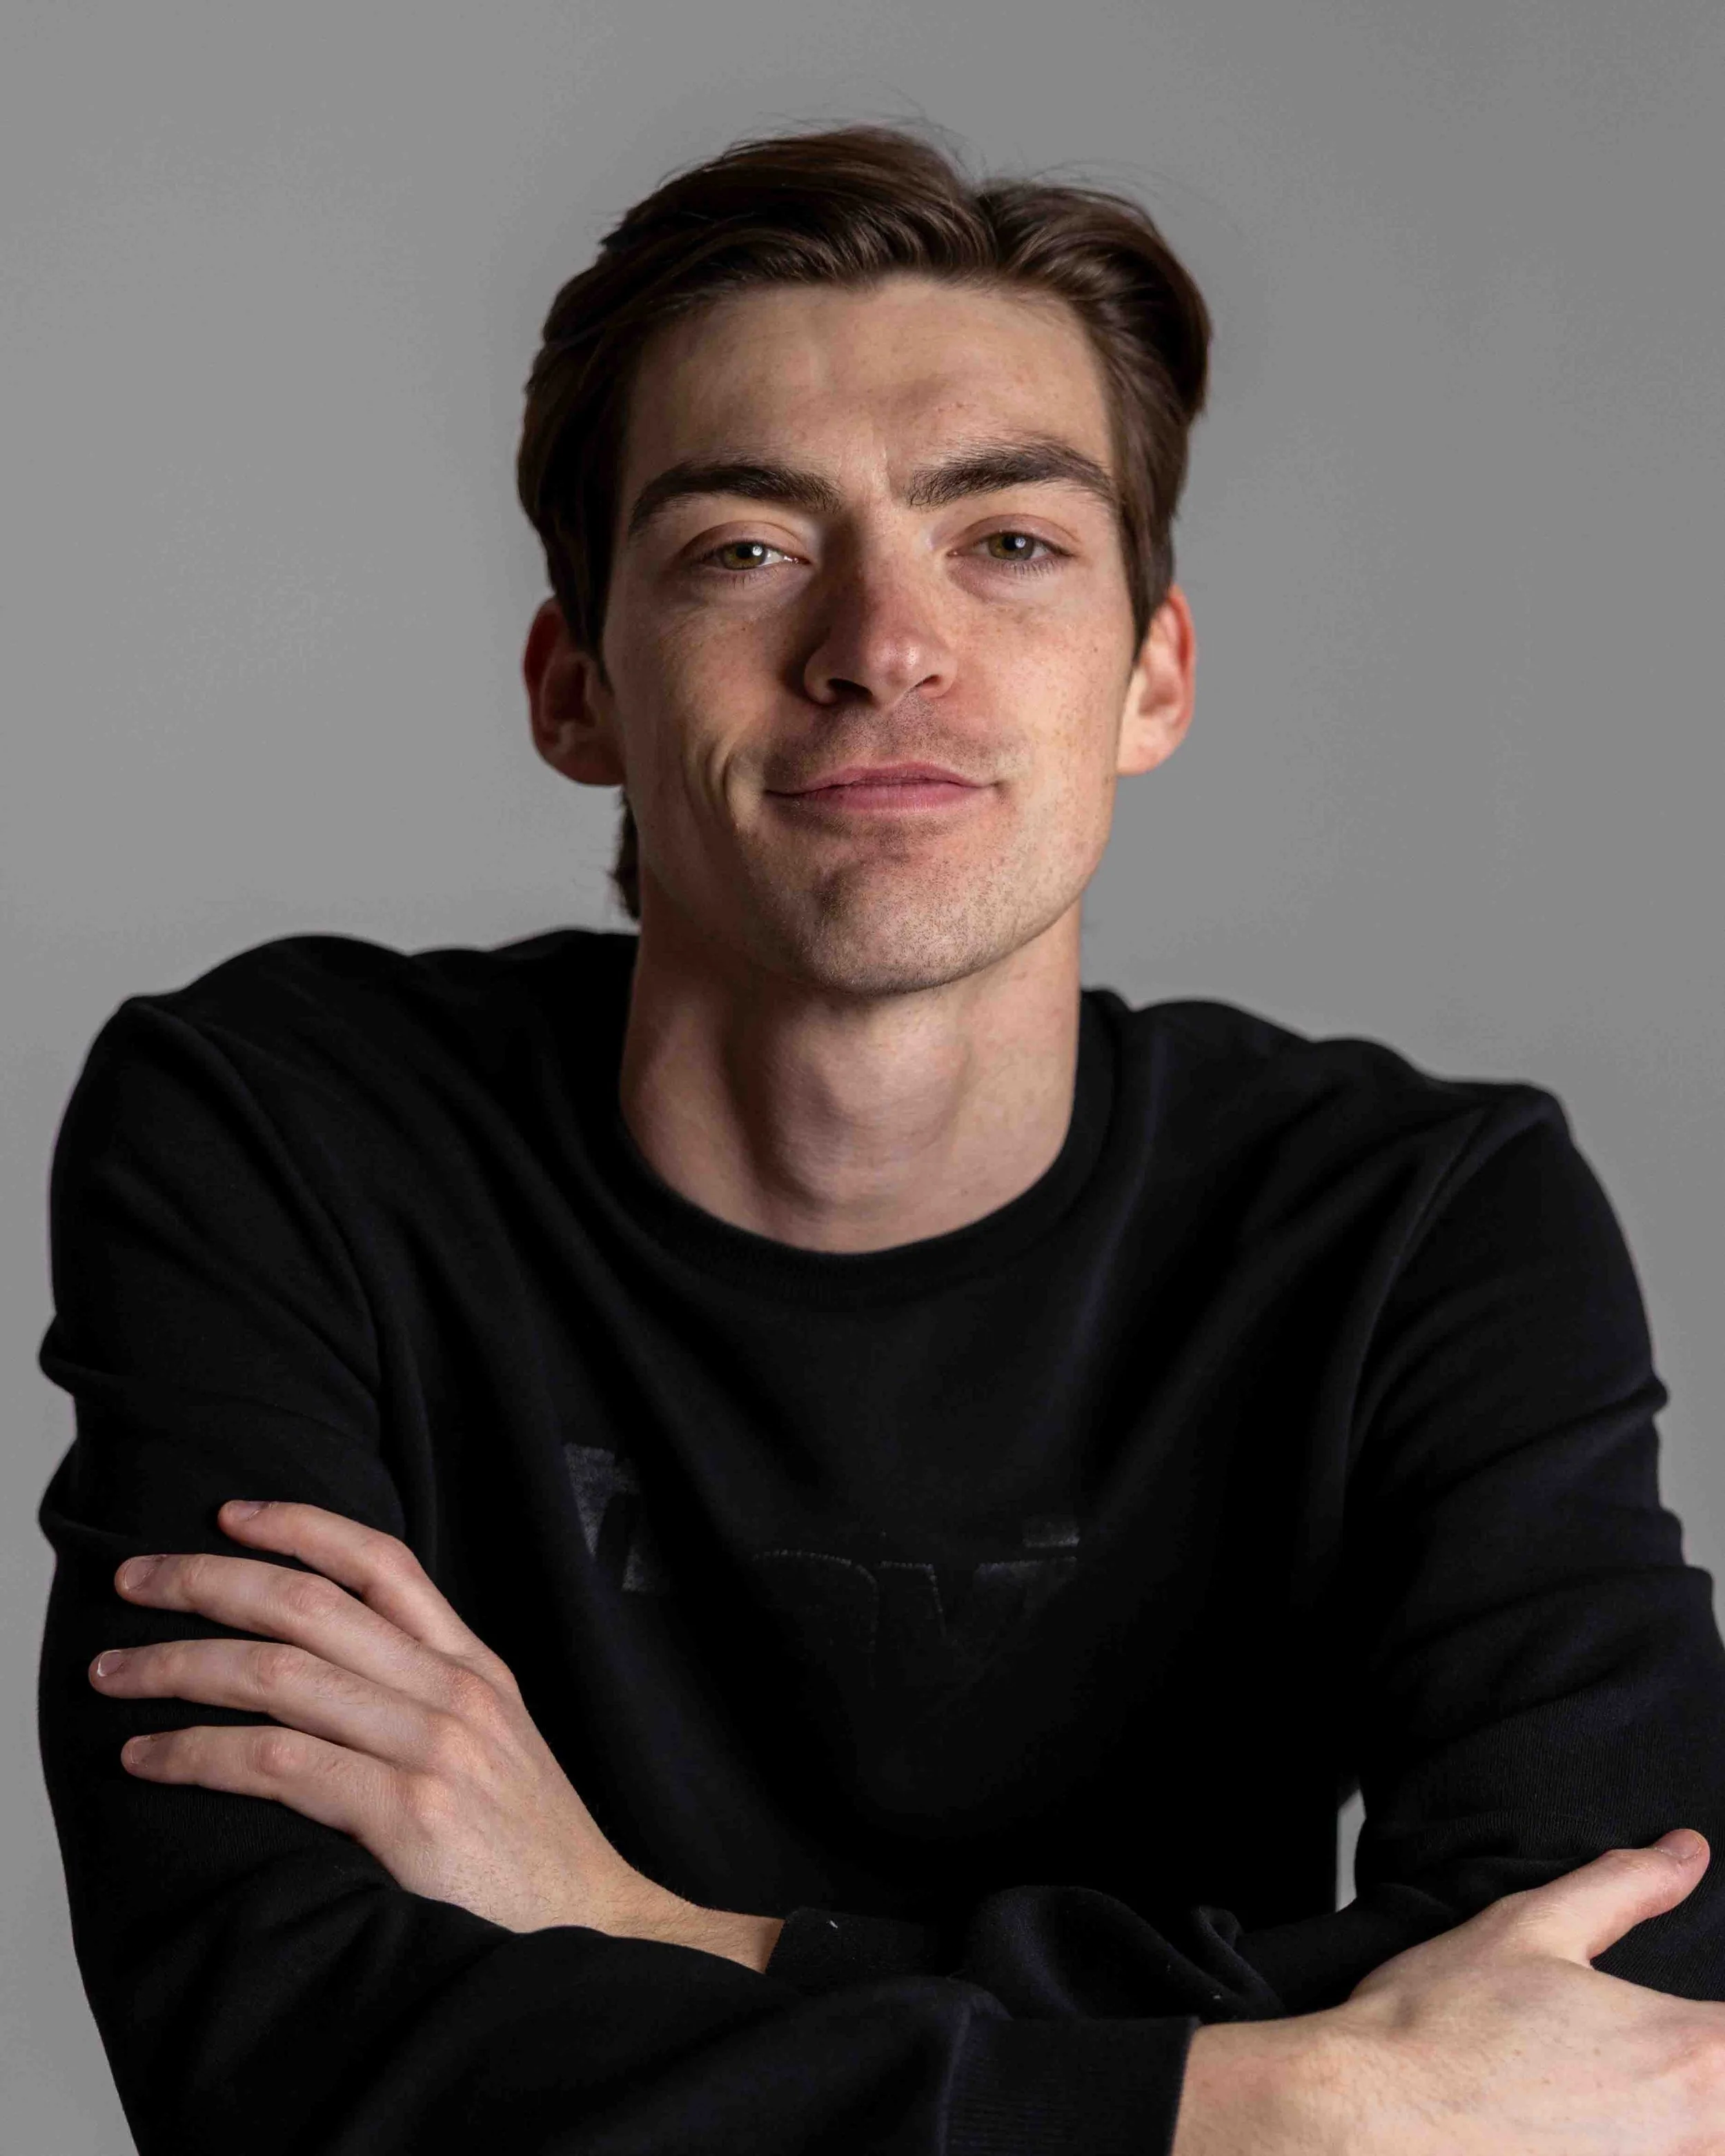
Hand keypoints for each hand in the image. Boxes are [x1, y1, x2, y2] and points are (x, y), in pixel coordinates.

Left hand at [89, 1499, 778, 1968]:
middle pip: (311, 1603)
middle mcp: (455, 1691)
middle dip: (208, 1581)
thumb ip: (426, 1698)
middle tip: (134, 1580)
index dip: (300, 1524)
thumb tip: (324, 1669)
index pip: (383, 1562)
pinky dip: (197, 1753)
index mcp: (475, 1666)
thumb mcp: (495, 1744)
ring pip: (279, 1674)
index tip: (229, 1514)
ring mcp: (434, 1748)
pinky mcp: (408, 1814)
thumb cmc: (527, 1851)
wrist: (596, 1930)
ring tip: (113, 1675)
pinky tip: (150, 1759)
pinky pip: (275, 1762)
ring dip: (179, 1666)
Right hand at [1307, 1830, 1724, 2153]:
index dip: (1716, 2023)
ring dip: (1687, 2121)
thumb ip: (1625, 1887)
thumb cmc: (1441, 2025)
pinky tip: (1595, 2130)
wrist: (1367, 2118)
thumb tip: (1685, 1853)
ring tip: (1618, 2095)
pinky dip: (1643, 2148)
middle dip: (1708, 2072)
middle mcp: (1695, 2140)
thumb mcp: (1530, 1927)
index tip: (1690, 2020)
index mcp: (1692, 2054)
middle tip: (1631, 2045)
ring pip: (1706, 2145)